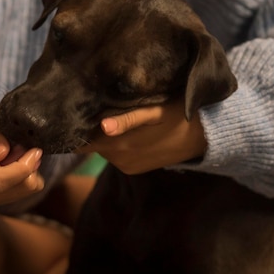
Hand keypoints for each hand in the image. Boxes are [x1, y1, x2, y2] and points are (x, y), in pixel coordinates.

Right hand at [0, 111, 44, 204]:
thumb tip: (3, 152)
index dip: (23, 167)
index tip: (34, 149)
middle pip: (18, 188)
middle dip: (32, 168)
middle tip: (28, 148)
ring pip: (25, 192)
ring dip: (30, 172)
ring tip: (19, 154)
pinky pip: (23, 192)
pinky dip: (26, 177)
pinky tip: (16, 163)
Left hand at [79, 100, 205, 173]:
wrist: (203, 137)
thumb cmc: (178, 114)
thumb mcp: (155, 111)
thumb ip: (128, 118)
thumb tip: (103, 126)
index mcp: (119, 145)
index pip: (81, 141)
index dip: (74, 127)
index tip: (70, 111)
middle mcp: (118, 159)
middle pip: (90, 142)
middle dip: (88, 127)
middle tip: (90, 104)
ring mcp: (125, 166)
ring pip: (102, 148)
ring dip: (101, 134)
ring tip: (108, 112)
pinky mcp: (133, 169)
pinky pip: (114, 154)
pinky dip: (113, 142)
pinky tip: (120, 127)